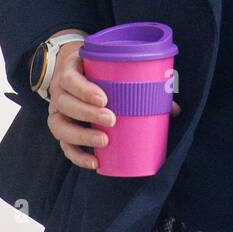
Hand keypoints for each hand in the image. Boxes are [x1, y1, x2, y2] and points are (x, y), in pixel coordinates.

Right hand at [46, 40, 179, 169]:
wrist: (79, 73)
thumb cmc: (101, 72)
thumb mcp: (114, 69)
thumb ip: (141, 83)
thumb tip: (174, 109)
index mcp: (72, 71)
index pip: (70, 79)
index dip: (84, 90)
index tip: (104, 98)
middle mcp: (59, 92)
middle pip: (65, 103)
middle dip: (87, 113)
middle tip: (112, 119)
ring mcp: (58, 112)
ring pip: (60, 126)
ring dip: (81, 135)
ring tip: (104, 140)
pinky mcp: (62, 130)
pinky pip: (64, 145)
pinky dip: (78, 155)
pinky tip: (95, 162)